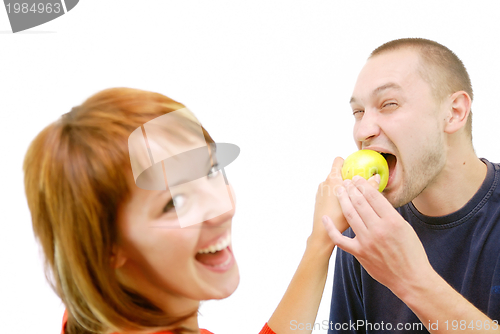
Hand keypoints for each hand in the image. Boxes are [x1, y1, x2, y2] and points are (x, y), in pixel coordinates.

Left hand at [309, 158, 378, 253]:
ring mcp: (320, 192)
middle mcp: (324, 183)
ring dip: (343, 189)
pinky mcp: (319, 201)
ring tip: (355, 199)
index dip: (348, 162)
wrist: (322, 235)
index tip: (356, 168)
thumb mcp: (359, 204)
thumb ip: (369, 189)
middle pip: (338, 173)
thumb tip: (376, 177)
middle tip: (360, 186)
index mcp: (332, 179)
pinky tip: (346, 208)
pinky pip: (330, 193)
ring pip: (334, 184)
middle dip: (348, 177)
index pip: (338, 161)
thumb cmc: (340, 220)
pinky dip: (338, 197)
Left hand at [322, 175, 433, 296]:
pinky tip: (325, 218)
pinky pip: (340, 239)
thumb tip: (374, 197)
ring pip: (350, 215)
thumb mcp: (405, 227)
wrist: (410, 278)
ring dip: (343, 200)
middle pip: (360, 203)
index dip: (363, 185)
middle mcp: (378, 229)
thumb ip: (389, 213)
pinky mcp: (359, 253)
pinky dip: (330, 228)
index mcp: (392, 221)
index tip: (357, 178)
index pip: (374, 196)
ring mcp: (366, 241)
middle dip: (351, 189)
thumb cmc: (411, 252)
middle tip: (346, 181)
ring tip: (339, 190)